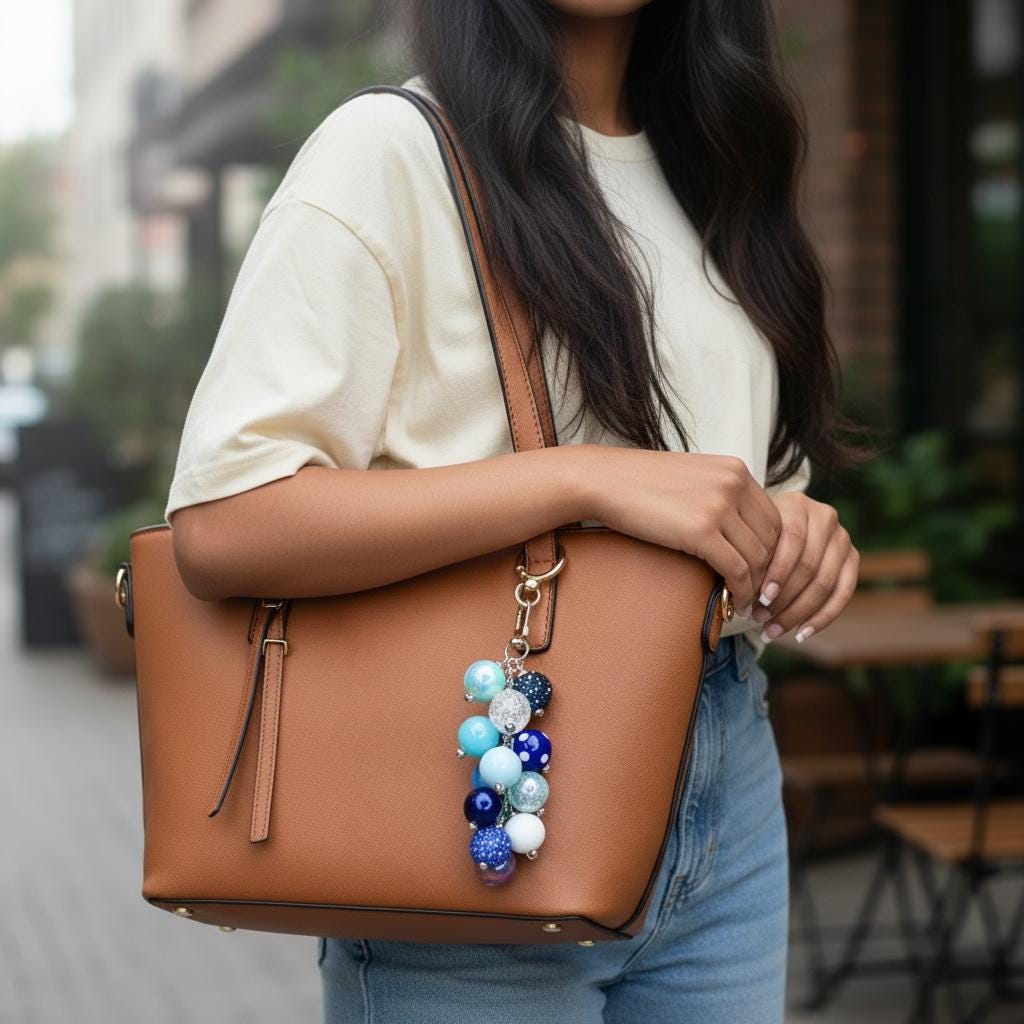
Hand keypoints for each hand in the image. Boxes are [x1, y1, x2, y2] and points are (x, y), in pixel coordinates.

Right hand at [582, 448, 781, 613]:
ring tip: (746, 602)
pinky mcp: (701, 531)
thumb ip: (720, 495)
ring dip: (756, 585)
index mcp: (736, 470)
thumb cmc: (640, 483)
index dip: (773, 550)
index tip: (762, 572)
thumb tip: (736, 531)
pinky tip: (735, 601)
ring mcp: (720, 506)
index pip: (774, 517)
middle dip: (769, 572)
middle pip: (772, 539)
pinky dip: (740, 590)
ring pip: (758, 558)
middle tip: (759, 594)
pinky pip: (736, 569)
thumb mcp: (692, 478)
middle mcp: (734, 484)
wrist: (604, 480)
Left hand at [748, 492, 858, 642]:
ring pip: (825, 583)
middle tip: (758, 619)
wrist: (780, 525)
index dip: (777, 572)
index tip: (759, 598)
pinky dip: (821, 618)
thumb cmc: (756, 535)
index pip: (792, 540)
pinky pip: (843, 594)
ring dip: (797, 613)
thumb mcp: (750, 536)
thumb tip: (742, 598)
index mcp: (797, 505)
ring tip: (771, 631)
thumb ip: (749, 555)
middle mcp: (825, 517)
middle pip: (809, 565)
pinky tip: (801, 634)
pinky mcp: (853, 558)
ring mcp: (843, 537)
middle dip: (783, 598)